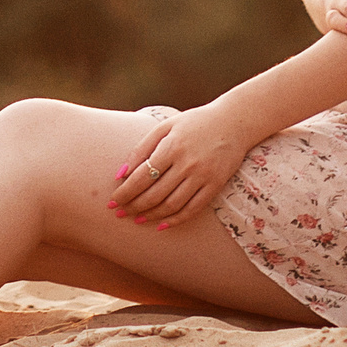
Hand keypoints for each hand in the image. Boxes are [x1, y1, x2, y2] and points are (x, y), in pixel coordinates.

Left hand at [106, 104, 250, 229]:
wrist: (234, 122)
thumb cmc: (194, 122)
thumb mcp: (165, 126)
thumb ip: (142, 148)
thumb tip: (120, 173)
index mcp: (171, 146)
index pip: (142, 176)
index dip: (125, 192)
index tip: (113, 202)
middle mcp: (187, 163)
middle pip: (155, 193)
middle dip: (134, 206)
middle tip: (120, 213)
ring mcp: (203, 176)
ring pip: (172, 204)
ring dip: (151, 215)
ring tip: (137, 219)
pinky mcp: (215, 185)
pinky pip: (193, 209)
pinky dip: (176, 220)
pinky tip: (162, 224)